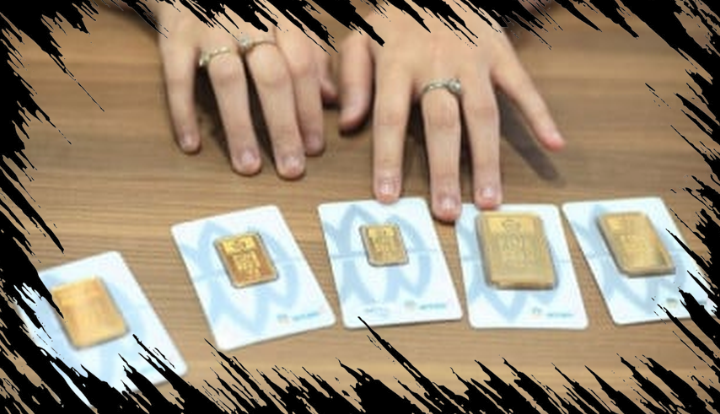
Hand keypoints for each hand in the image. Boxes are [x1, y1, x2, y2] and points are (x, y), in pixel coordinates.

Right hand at [151, 3, 336, 177]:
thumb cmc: (247, 8)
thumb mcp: (284, 21)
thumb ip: (310, 57)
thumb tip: (331, 99)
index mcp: (281, 18)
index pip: (302, 67)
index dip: (310, 109)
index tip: (315, 149)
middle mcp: (248, 20)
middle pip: (271, 77)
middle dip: (283, 127)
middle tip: (290, 169)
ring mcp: (209, 27)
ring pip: (228, 80)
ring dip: (240, 127)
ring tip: (248, 167)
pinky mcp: (173, 37)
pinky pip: (177, 78)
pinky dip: (184, 112)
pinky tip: (192, 146)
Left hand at [339, 10, 563, 220]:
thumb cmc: (397, 18)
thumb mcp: (361, 36)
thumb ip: (352, 78)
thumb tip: (349, 124)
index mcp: (397, 62)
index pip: (391, 117)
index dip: (389, 158)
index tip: (388, 197)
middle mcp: (437, 64)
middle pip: (442, 124)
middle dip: (445, 171)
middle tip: (448, 213)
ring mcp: (474, 60)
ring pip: (483, 115)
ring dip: (487, 160)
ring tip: (489, 201)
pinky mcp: (502, 53)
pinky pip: (524, 87)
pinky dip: (541, 114)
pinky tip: (554, 145)